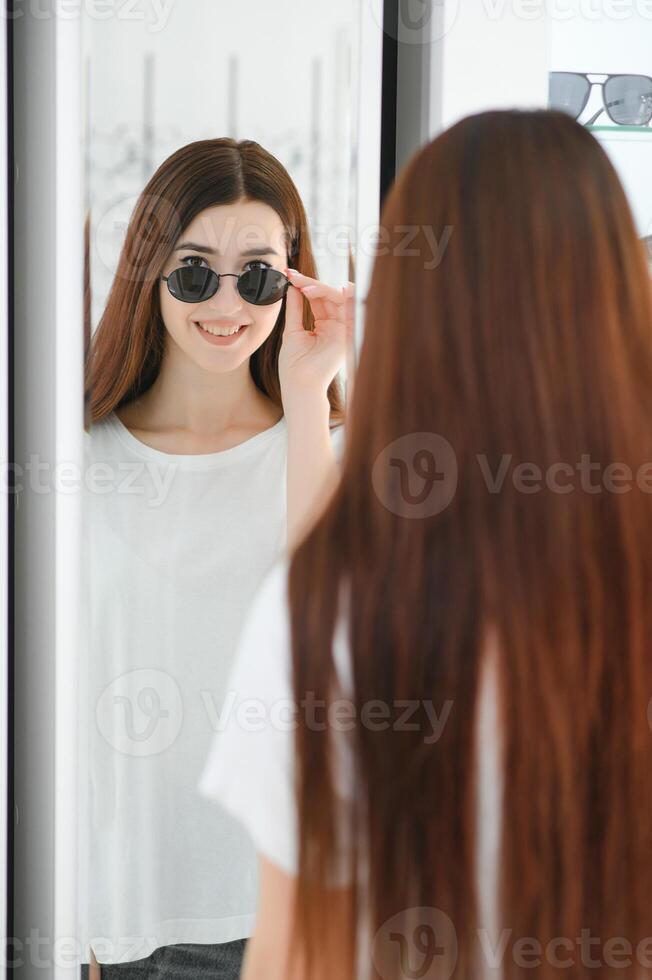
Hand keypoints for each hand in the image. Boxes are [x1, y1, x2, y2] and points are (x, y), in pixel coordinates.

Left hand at [278, 268, 353, 404]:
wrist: (299, 384)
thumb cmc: (294, 365)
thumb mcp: (293, 330)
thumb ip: (295, 308)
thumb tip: (292, 287)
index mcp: (323, 327)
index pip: (317, 299)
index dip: (305, 285)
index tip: (289, 276)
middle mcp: (335, 327)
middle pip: (328, 296)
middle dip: (311, 284)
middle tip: (294, 277)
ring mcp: (342, 330)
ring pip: (338, 299)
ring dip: (321, 289)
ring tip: (304, 286)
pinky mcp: (348, 336)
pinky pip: (351, 310)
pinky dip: (345, 297)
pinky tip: (335, 288)